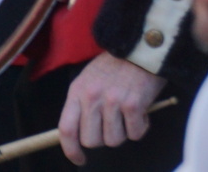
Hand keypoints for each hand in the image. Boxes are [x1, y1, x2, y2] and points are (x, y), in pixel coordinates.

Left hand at [56, 51, 167, 165]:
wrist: (140, 47)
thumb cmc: (115, 66)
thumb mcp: (89, 80)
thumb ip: (82, 104)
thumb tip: (79, 135)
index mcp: (76, 91)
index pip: (66, 129)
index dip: (71, 150)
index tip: (79, 158)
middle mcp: (91, 97)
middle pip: (91, 140)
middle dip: (103, 139)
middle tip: (113, 125)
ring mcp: (112, 101)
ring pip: (114, 140)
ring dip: (124, 132)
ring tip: (128, 113)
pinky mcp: (133, 105)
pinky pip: (135, 134)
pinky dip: (141, 127)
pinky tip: (141, 110)